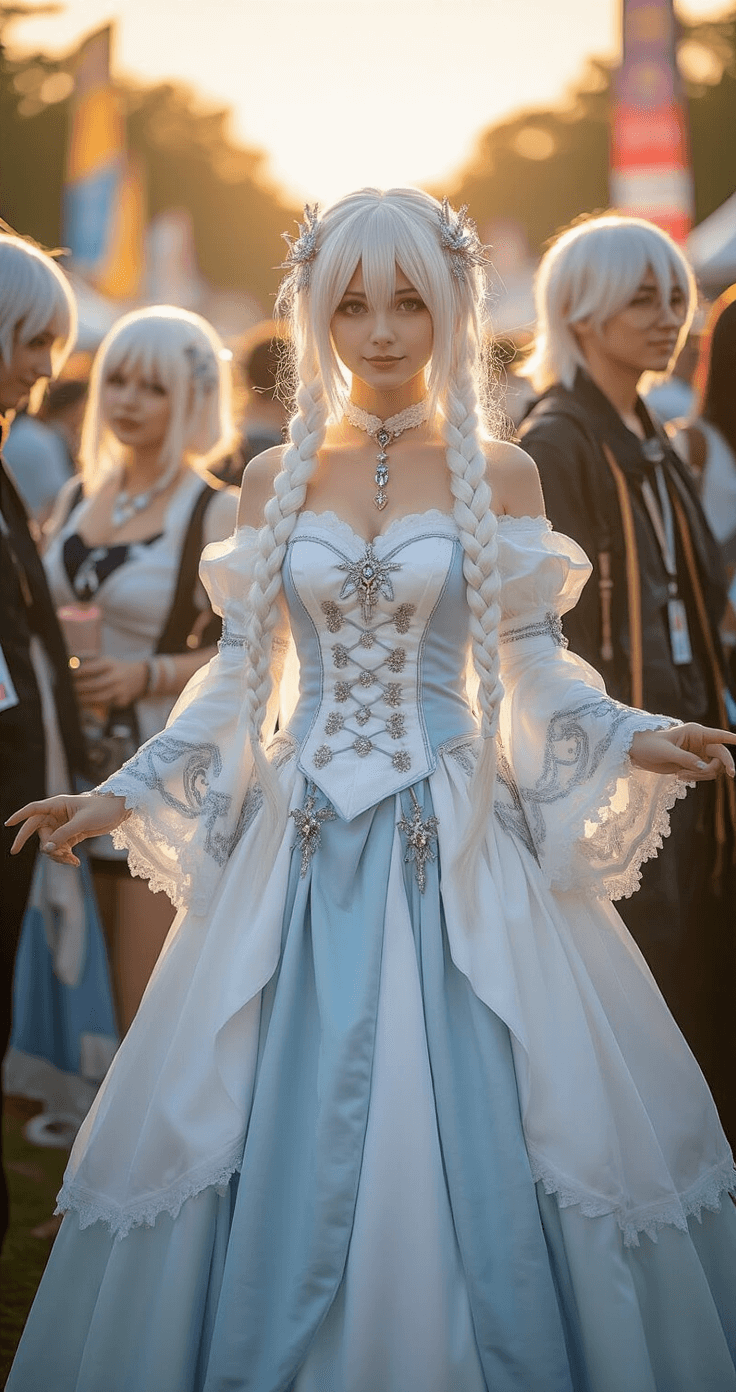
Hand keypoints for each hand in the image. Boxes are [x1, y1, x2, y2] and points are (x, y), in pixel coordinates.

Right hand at [5, 793, 129, 866]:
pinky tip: (75, 862)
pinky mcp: (71, 835)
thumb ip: (63, 835)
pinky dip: (65, 856)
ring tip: (72, 860)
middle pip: (37, 831)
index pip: (33, 809)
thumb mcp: (83, 822)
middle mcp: (57, 814)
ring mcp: (63, 826)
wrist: (121, 811)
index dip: (19, 816)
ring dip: (57, 854)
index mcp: (57, 804)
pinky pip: (60, 848)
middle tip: (23, 853)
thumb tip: (46, 849)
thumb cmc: (103, 809)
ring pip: (49, 843)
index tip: (7, 824)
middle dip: (38, 844)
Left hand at [73, 656, 147, 708]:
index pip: (91, 669)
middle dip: (79, 688)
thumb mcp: (107, 661)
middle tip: (68, 690)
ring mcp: (120, 690)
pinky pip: (106, 705)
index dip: (78, 673)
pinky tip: (85, 705)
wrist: (142, 676)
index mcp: (111, 664)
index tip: (68, 676)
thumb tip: (71, 667)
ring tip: (74, 700)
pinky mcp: (123, 700)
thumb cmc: (117, 669)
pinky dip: (94, 706)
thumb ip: (90, 663)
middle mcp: (116, 677)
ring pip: (99, 698)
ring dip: (85, 700)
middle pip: (94, 684)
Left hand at [630, 723, 735, 780]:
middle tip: (719, 774)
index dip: (732, 738)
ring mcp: (698, 754)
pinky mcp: (693, 765)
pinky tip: (680, 777)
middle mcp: (700, 742)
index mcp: (695, 732)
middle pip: (721, 755)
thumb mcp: (666, 752)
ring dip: (702, 776)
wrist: (638, 752)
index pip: (719, 735)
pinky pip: (704, 775)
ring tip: (681, 776)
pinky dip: (696, 779)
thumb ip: (686, 759)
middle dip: (721, 765)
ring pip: (714, 768)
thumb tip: (705, 768)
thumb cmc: (649, 745)